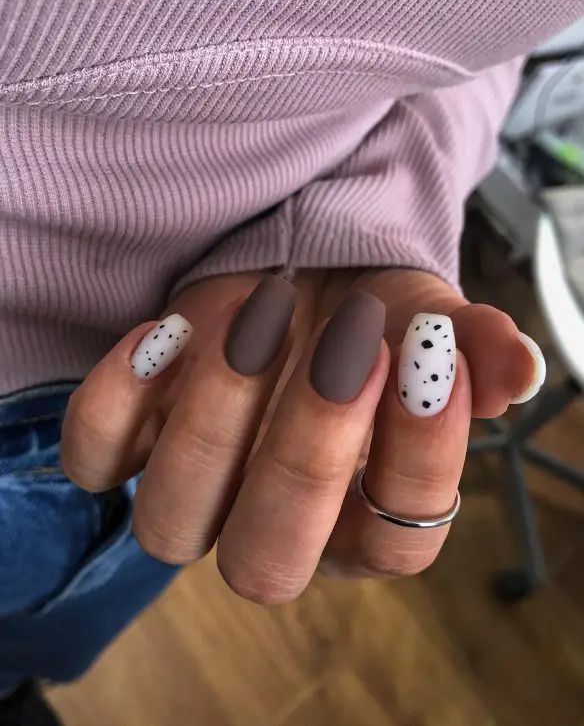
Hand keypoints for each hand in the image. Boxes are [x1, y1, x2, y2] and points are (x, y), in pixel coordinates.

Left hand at [61, 268, 543, 602]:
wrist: (309, 265)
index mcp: (363, 517)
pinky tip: (167, 330)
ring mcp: (198, 489)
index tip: (427, 355)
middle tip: (347, 343)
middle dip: (306, 454)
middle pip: (266, 563)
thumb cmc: (375, 308)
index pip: (397, 540)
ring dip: (212, 421)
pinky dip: (115, 403)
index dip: (419, 458)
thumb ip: (472, 350)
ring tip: (262, 314)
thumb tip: (516, 370)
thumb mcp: (430, 320)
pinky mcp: (134, 440)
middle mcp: (275, 524)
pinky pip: (93, 459)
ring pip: (169, 525)